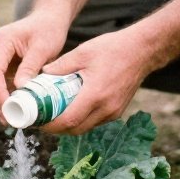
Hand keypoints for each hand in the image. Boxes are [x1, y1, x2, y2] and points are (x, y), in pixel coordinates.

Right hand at [0, 9, 69, 124]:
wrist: (47, 19)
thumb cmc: (47, 30)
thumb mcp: (43, 48)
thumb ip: (30, 67)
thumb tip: (20, 89)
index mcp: (1, 41)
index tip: (9, 109)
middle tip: (8, 120)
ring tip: (12, 119)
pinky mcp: (0, 64)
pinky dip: (4, 96)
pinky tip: (14, 110)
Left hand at [38, 29, 152, 135]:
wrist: (142, 51)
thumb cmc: (113, 48)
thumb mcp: (83, 52)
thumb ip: (61, 65)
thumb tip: (42, 73)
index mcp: (95, 95)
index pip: (69, 120)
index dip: (51, 125)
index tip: (38, 120)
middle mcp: (106, 108)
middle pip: (76, 130)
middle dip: (57, 128)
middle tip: (42, 119)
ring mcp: (113, 112)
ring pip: (86, 127)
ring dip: (69, 125)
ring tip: (54, 114)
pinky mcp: (117, 111)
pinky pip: (95, 121)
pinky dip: (82, 120)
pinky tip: (72, 109)